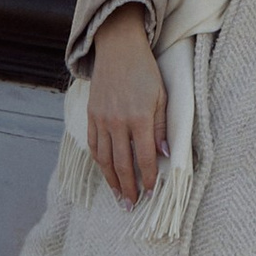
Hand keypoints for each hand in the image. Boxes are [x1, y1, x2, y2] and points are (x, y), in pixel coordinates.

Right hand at [86, 4, 167, 208]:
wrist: (118, 49)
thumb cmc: (145, 71)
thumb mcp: (161, 97)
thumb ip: (161, 127)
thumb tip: (164, 156)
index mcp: (139, 118)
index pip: (144, 158)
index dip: (149, 179)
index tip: (152, 194)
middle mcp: (118, 122)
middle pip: (123, 165)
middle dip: (129, 188)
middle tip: (132, 207)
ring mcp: (102, 120)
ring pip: (105, 160)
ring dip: (112, 182)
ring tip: (119, 198)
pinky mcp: (91, 116)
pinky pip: (94, 146)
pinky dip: (100, 163)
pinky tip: (106, 173)